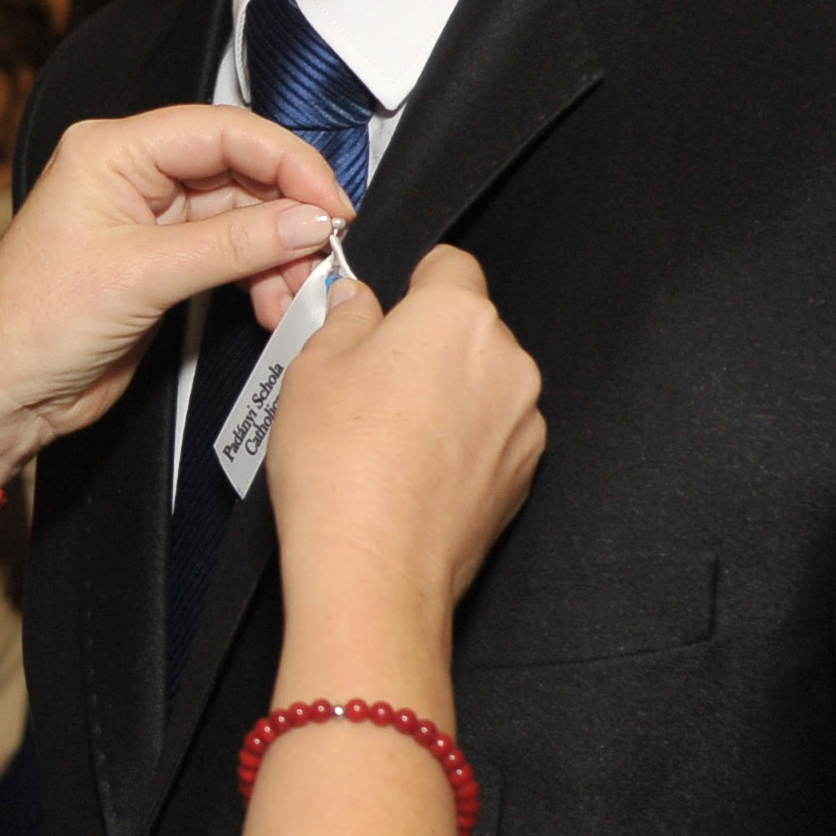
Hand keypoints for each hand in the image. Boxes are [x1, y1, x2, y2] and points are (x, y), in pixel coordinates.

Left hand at [0, 104, 350, 475]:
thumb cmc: (29, 327)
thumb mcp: (140, 278)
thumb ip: (232, 245)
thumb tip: (308, 220)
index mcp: (111, 150)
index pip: (221, 130)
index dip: (286, 160)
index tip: (331, 201)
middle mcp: (130, 173)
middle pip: (240, 170)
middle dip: (289, 212)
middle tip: (326, 251)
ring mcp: (147, 218)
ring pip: (243, 216)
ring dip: (279, 254)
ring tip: (296, 292)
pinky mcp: (160, 262)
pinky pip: (230, 253)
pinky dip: (259, 276)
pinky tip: (273, 304)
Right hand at [264, 247, 544, 652]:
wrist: (374, 570)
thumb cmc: (341, 469)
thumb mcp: (312, 369)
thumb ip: (343, 320)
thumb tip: (356, 304)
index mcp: (457, 317)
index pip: (449, 264)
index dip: (413, 282)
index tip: (385, 309)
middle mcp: (506, 362)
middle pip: (468, 329)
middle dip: (425, 345)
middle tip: (367, 381)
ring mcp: (523, 422)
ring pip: (482, 384)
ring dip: (446, 395)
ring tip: (386, 436)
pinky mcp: (523, 475)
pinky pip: (491, 436)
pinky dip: (461, 443)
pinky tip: (411, 470)